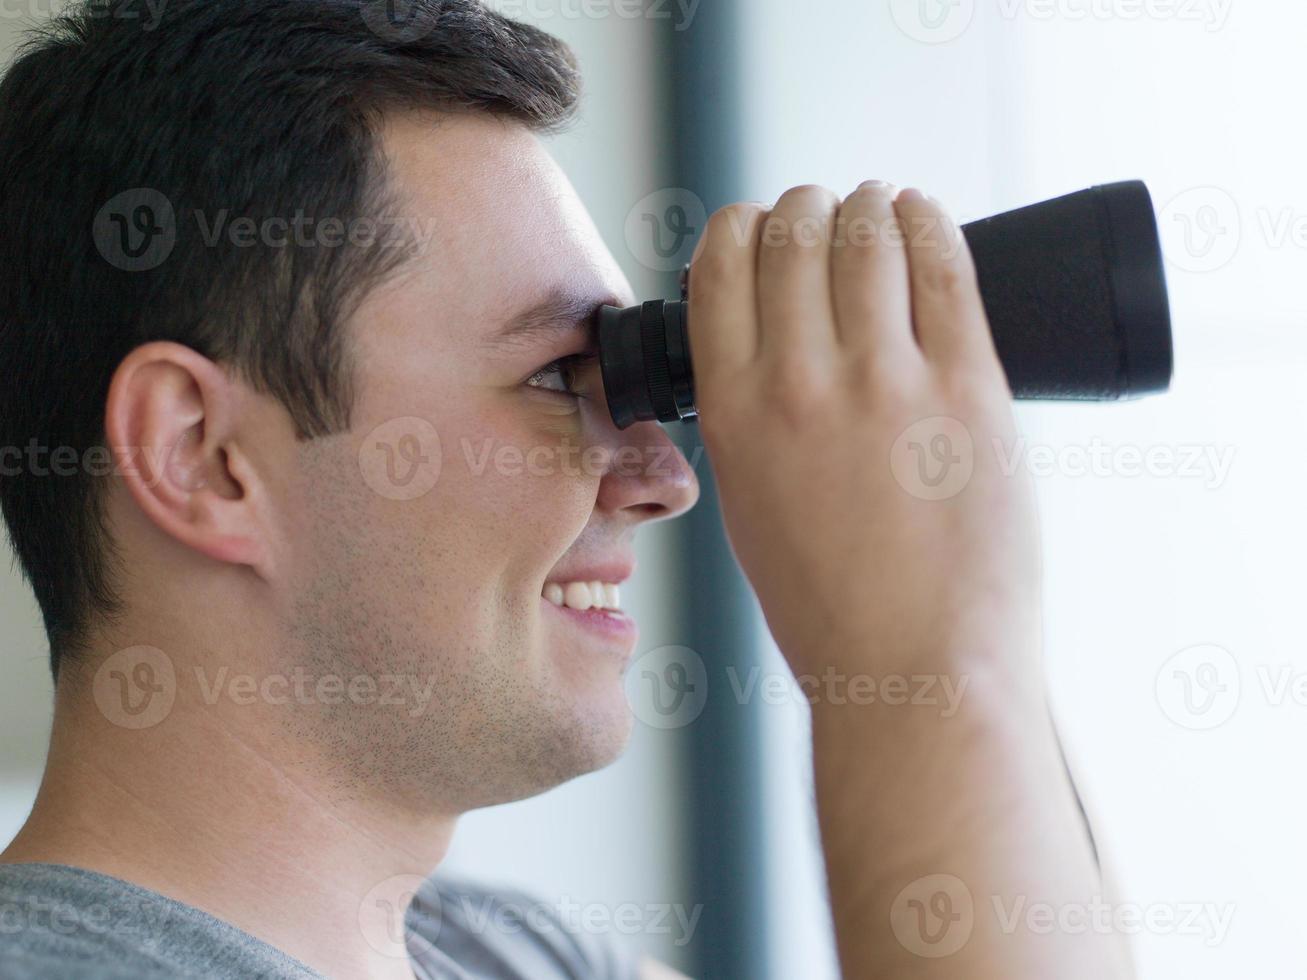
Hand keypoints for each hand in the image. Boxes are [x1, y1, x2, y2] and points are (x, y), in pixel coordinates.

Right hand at [686, 182, 1039, 677]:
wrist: (917, 671)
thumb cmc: (831, 608)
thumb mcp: (751, 506)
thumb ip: (749, 420)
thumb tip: (769, 346)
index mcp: (734, 413)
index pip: (722, 264)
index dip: (742, 228)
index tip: (761, 231)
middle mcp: (801, 383)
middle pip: (793, 233)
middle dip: (804, 209)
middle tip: (822, 216)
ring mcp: (889, 381)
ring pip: (866, 234)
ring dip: (866, 205)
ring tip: (875, 208)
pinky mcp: (971, 387)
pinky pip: (945, 264)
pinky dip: (927, 221)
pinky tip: (920, 213)